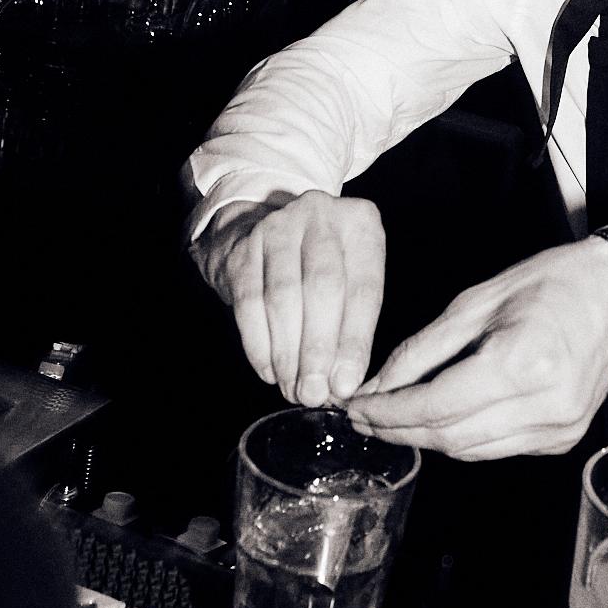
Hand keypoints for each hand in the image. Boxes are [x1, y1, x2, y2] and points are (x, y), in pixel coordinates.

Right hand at [192, 191, 384, 406]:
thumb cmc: (325, 267)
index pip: (363, 288)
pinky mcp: (244, 248)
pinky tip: (268, 371)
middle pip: (321, 289)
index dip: (354, 341)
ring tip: (293, 389)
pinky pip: (249, 302)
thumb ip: (353, 327)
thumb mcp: (353, 280)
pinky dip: (258, 343)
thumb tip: (341, 384)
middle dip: (317, 349)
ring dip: (287, 352)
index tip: (346, 384)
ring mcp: (278, 227)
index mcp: (360, 223)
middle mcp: (320, 215)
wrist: (269, 236)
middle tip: (314, 393)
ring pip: (282, 297)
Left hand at [344, 239, 607, 458]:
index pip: (435, 405)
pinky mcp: (563, 439)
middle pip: (449, 436)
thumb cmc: (552, 283)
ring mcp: (559, 428)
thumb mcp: (477, 301)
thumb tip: (378, 385)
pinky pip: (497, 448)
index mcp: (521, 362)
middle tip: (364, 417)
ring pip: (470, 450)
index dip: (388, 412)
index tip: (355, 408)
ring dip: (428, 438)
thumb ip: (424, 349)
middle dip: (399, 430)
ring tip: (394, 420)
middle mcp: (544, 404)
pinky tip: (445, 419)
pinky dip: (464, 437)